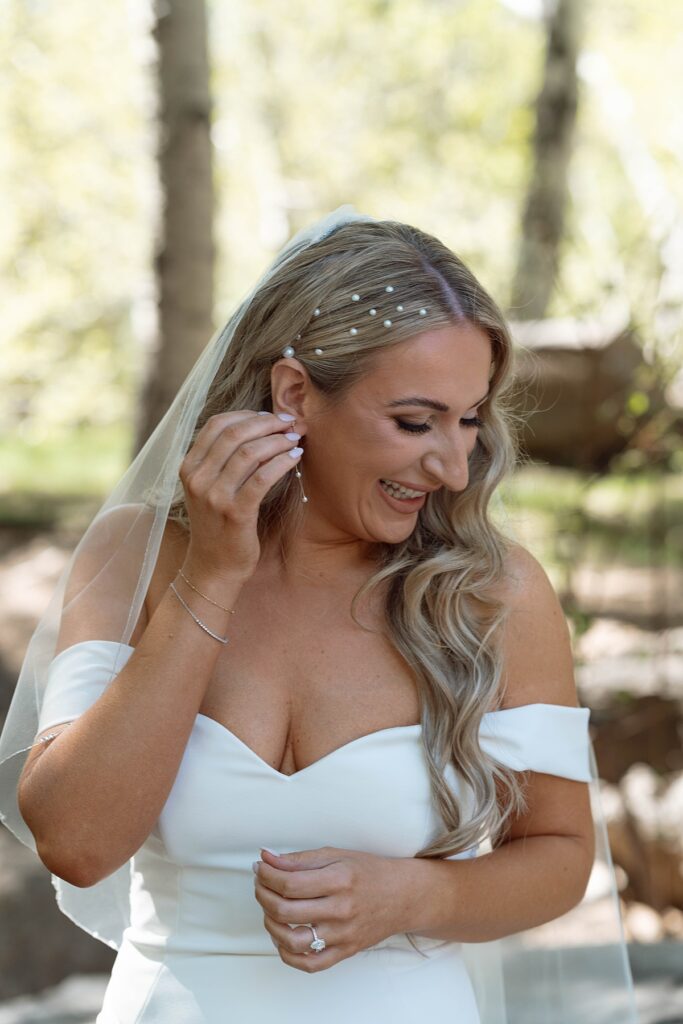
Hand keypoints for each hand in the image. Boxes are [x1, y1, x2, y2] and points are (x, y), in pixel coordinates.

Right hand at [179, 410, 303, 582]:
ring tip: (295, 437)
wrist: (213, 568)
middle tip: (290, 422)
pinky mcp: (235, 513)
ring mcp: (214, 496)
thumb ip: (223, 460)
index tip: (271, 415)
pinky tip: (295, 457)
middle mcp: (197, 478)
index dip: (247, 414)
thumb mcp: (210, 488)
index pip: (216, 424)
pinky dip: (282, 462)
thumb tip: (259, 426)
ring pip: (249, 452)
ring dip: (278, 440)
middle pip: (235, 433)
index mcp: (189, 467)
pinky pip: (262, 478)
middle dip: (267, 423)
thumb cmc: (218, 524)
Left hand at [252, 846, 408, 972]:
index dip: (266, 876)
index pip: (289, 883)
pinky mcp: (345, 952)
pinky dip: (288, 954)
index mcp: (339, 879)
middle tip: (261, 885)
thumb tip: (266, 858)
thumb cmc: (369, 872)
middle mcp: (341, 909)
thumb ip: (300, 859)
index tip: (260, 867)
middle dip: (263, 896)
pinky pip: (309, 964)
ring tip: (270, 910)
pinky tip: (283, 937)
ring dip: (271, 925)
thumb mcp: (337, 855)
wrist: (403, 896)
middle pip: (286, 911)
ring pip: (292, 940)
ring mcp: (343, 934)